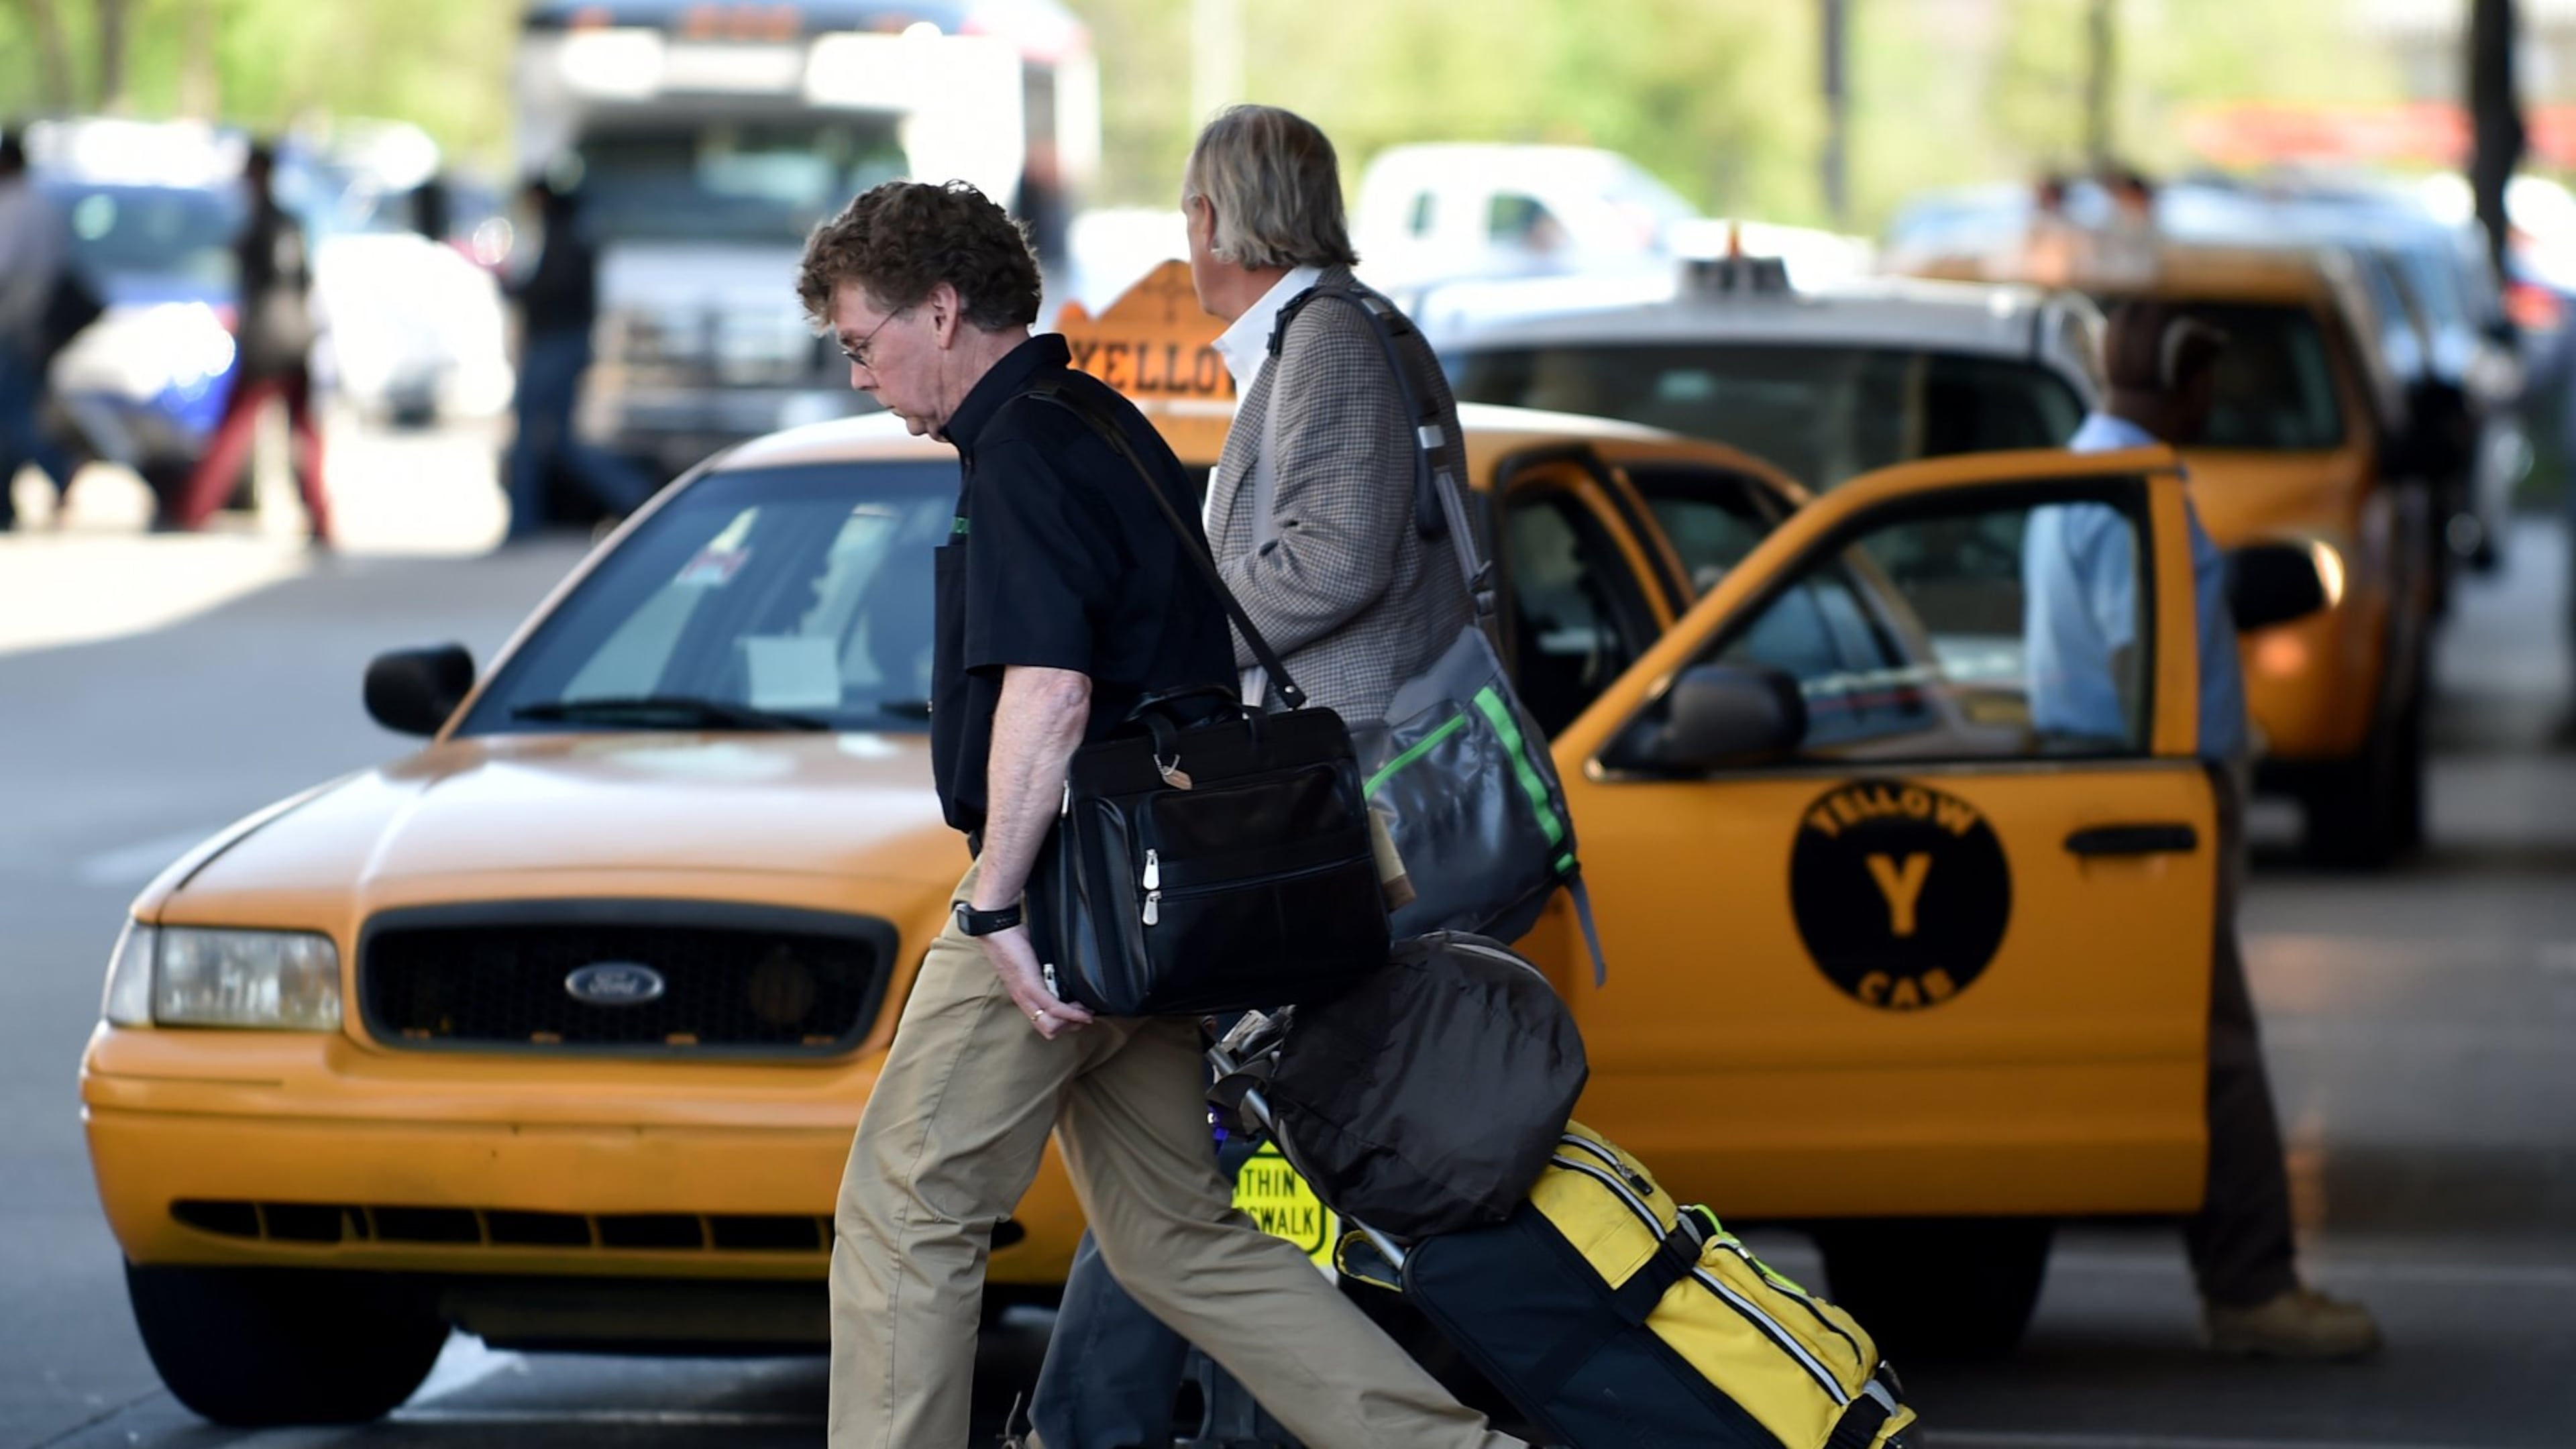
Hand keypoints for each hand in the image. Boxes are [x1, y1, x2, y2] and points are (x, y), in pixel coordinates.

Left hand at [973, 924, 1094, 1038]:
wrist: (998, 929)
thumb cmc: (1014, 941)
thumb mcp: (1032, 962)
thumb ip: (1044, 973)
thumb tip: (1064, 974)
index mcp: (1025, 997)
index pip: (1045, 1025)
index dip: (1064, 1024)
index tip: (1080, 1013)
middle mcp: (1025, 1001)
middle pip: (1050, 1030)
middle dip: (1071, 1025)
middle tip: (1084, 1012)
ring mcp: (1026, 995)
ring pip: (1052, 1026)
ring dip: (1073, 1020)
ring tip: (1084, 1008)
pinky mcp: (1030, 986)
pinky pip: (1054, 1008)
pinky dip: (1072, 1013)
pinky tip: (1083, 1011)